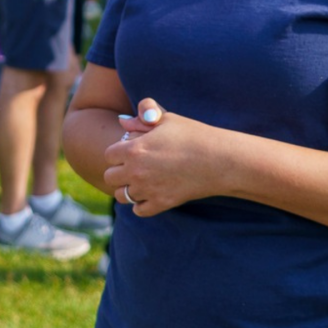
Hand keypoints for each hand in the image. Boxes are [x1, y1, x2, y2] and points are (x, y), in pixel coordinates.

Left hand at [102, 98, 226, 217]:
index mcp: (134, 149)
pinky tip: (151, 193)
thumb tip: (123, 122)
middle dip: (119, 170)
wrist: (218, 160)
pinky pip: (138, 210)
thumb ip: (142, 117)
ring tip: (141, 180)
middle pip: (110, 176)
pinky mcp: (161, 204)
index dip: (119, 151)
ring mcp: (148, 190)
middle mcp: (136, 172)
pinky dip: (141, 204)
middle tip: (134, 165)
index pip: (109, 155)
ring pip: (121, 196)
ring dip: (127, 188)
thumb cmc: (193, 135)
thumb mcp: (167, 119)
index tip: (131, 149)